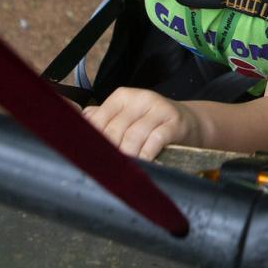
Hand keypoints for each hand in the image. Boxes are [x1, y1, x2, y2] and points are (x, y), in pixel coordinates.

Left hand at [83, 87, 202, 159]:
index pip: (99, 119)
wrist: (191, 124)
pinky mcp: (175, 123)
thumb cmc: (152, 124)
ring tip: (123, 170)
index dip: (93, 142)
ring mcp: (159, 109)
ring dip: (127, 157)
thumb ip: (103, 120)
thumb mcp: (127, 118)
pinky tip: (143, 164)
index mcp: (122, 97)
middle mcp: (140, 98)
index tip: (90, 158)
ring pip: (133, 137)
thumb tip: (76, 126)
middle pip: (114, 130)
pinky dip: (146, 155)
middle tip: (107, 168)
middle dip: (110, 152)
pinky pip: (155, 141)